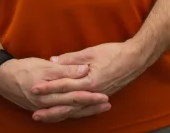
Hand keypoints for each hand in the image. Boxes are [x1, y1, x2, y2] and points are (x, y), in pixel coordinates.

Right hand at [0, 57, 109, 123]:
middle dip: (91, 107)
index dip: (90, 97)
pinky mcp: (41, 109)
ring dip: (84, 111)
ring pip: (68, 113)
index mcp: (49, 93)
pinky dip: (71, 114)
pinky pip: (59, 115)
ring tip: (99, 109)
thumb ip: (66, 69)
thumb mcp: (46, 66)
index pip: (74, 97)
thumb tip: (84, 70)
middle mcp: (47, 104)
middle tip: (107, 104)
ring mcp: (44, 108)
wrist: (3, 78)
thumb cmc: (25, 69)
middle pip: (73, 107)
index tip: (105, 96)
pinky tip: (80, 113)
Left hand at [31, 42, 147, 120]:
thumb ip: (71, 59)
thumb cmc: (114, 53)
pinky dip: (73, 113)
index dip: (48, 87)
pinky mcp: (102, 97)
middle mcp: (92, 93)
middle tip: (34, 113)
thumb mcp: (91, 52)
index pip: (63, 85)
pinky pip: (85, 109)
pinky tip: (66, 114)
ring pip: (75, 110)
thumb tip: (53, 61)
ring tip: (45, 117)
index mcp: (89, 81)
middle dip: (50, 108)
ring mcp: (98, 97)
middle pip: (67, 104)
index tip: (34, 89)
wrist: (136, 58)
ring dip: (59, 114)